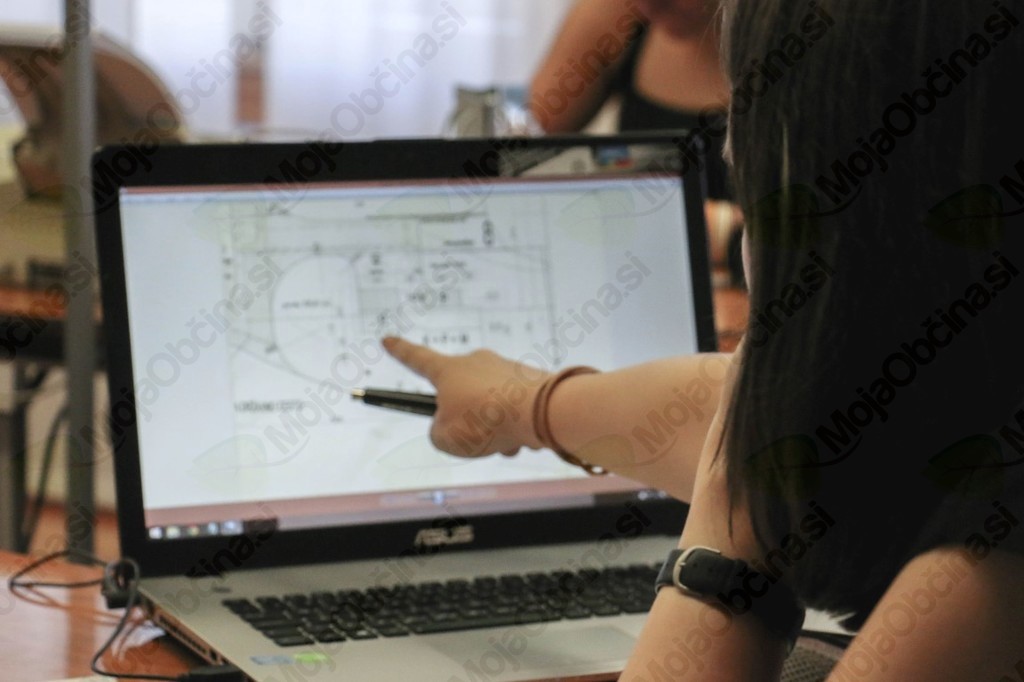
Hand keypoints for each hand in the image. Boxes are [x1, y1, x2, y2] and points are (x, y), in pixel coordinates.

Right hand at [382, 337, 551, 457]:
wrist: (541, 411)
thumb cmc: (487, 421)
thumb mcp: (446, 439)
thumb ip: (439, 433)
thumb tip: (450, 427)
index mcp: (448, 371)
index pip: (415, 359)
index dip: (399, 352)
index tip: (387, 339)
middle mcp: (475, 363)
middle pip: (459, 395)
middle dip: (465, 421)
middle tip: (474, 439)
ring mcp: (503, 369)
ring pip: (488, 408)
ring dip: (492, 430)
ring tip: (503, 442)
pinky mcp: (527, 380)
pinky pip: (511, 410)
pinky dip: (513, 428)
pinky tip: (522, 439)